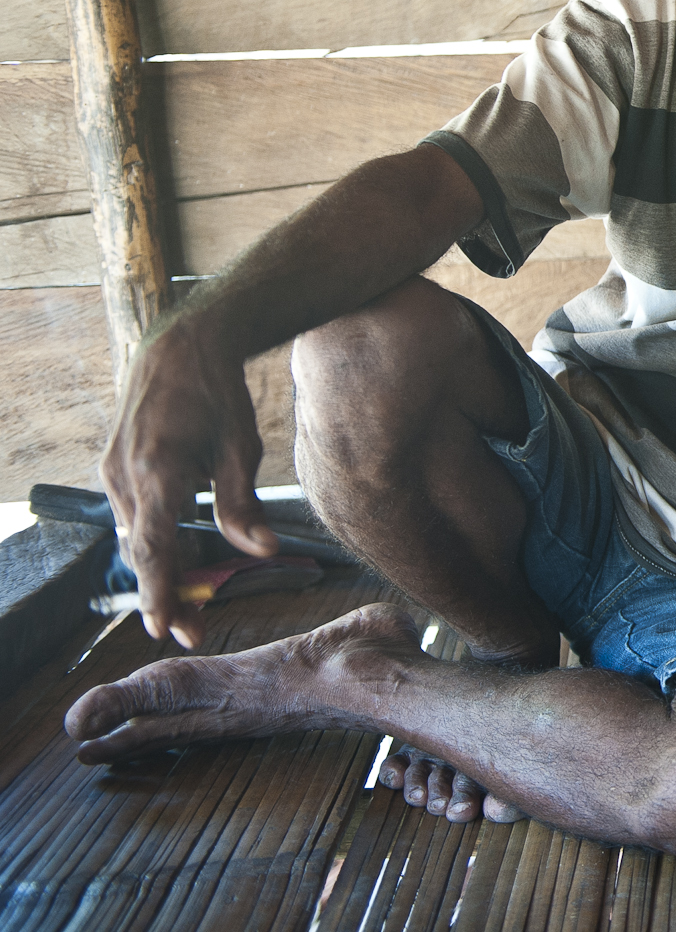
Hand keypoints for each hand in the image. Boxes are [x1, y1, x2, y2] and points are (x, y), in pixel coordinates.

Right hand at [101, 325, 278, 647]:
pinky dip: (156, 542)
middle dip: (168, 593)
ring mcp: (112, 471)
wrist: (179, 345)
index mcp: (158, 468)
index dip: (159, 590)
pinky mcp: (113, 469)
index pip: (154, 545)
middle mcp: (124, 474)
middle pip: (144, 551)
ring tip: (197, 605)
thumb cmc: (218, 392)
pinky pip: (134, 518)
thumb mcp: (241, 446)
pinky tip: (184, 557)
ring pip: (137, 538)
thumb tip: (262, 551)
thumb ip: (243, 504)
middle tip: (197, 631)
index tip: (164, 629)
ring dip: (163, 570)